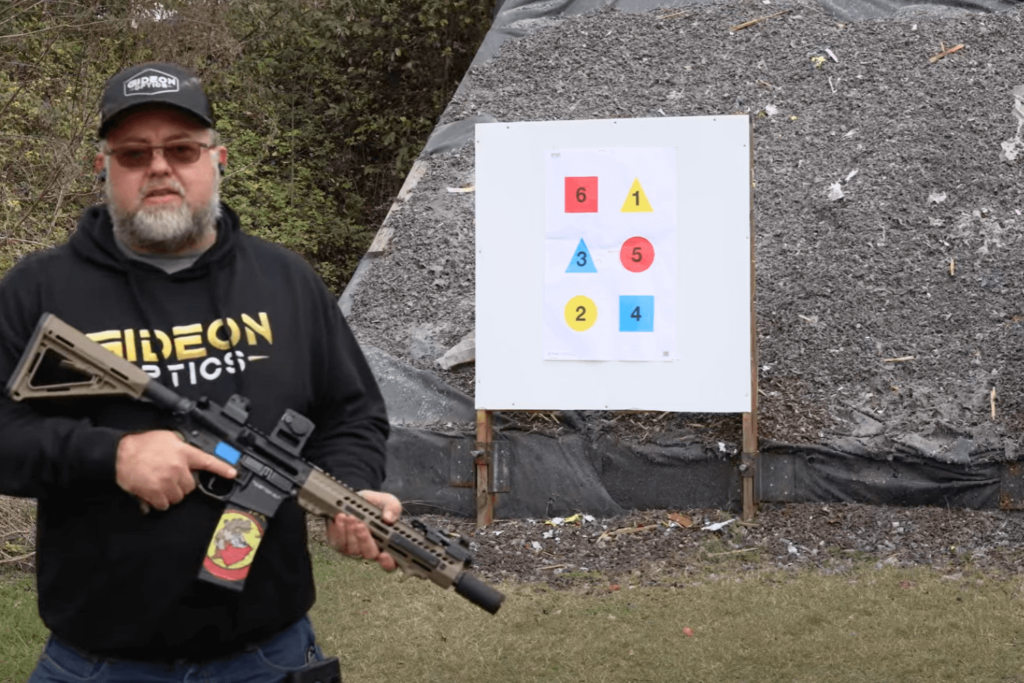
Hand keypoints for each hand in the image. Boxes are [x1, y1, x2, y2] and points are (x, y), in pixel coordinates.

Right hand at [116, 430, 236, 510]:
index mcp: (182, 452)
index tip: (232, 474)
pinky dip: (160, 501)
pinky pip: (164, 504)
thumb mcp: (167, 438)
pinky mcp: (155, 493)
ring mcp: (167, 481)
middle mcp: (177, 468)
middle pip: (191, 486)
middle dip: (183, 483)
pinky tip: (153, 492)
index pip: (207, 461)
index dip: (221, 468)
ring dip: (171, 493)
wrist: (119, 454)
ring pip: (179, 497)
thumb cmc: (140, 445)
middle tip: (170, 477)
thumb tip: (189, 452)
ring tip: (160, 482)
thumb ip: (181, 446)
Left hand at [326, 490, 401, 571]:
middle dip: (365, 540)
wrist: (357, 500)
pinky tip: (341, 518)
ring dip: (351, 532)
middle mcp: (371, 550)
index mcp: (387, 544)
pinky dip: (339, 530)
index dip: (388, 562)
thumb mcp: (388, 502)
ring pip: (352, 549)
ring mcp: (355, 550)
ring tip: (351, 517)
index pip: (390, 562)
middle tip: (361, 526)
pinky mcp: (340, 545)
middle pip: (370, 555)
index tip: (384, 554)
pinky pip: (338, 543)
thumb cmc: (376, 505)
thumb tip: (389, 518)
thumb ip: (392, 508)